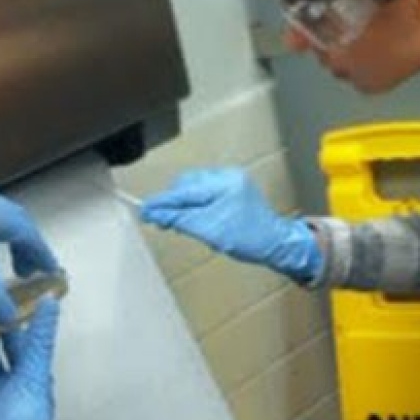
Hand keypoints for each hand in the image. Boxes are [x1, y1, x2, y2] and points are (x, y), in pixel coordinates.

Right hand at [140, 168, 320, 283]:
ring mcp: (231, 179)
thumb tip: (155, 214)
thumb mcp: (209, 232)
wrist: (275, 243)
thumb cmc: (250, 240)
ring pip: (194, 186)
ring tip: (186, 221)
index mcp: (224, 185)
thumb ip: (180, 220)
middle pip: (186, 184)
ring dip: (185, 202)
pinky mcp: (233, 185)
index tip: (144, 210)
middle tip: (164, 220)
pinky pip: (205, 189)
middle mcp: (228, 177)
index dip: (162, 203)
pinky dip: (197, 201)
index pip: (183, 192)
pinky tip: (199, 215)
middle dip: (174, 202)